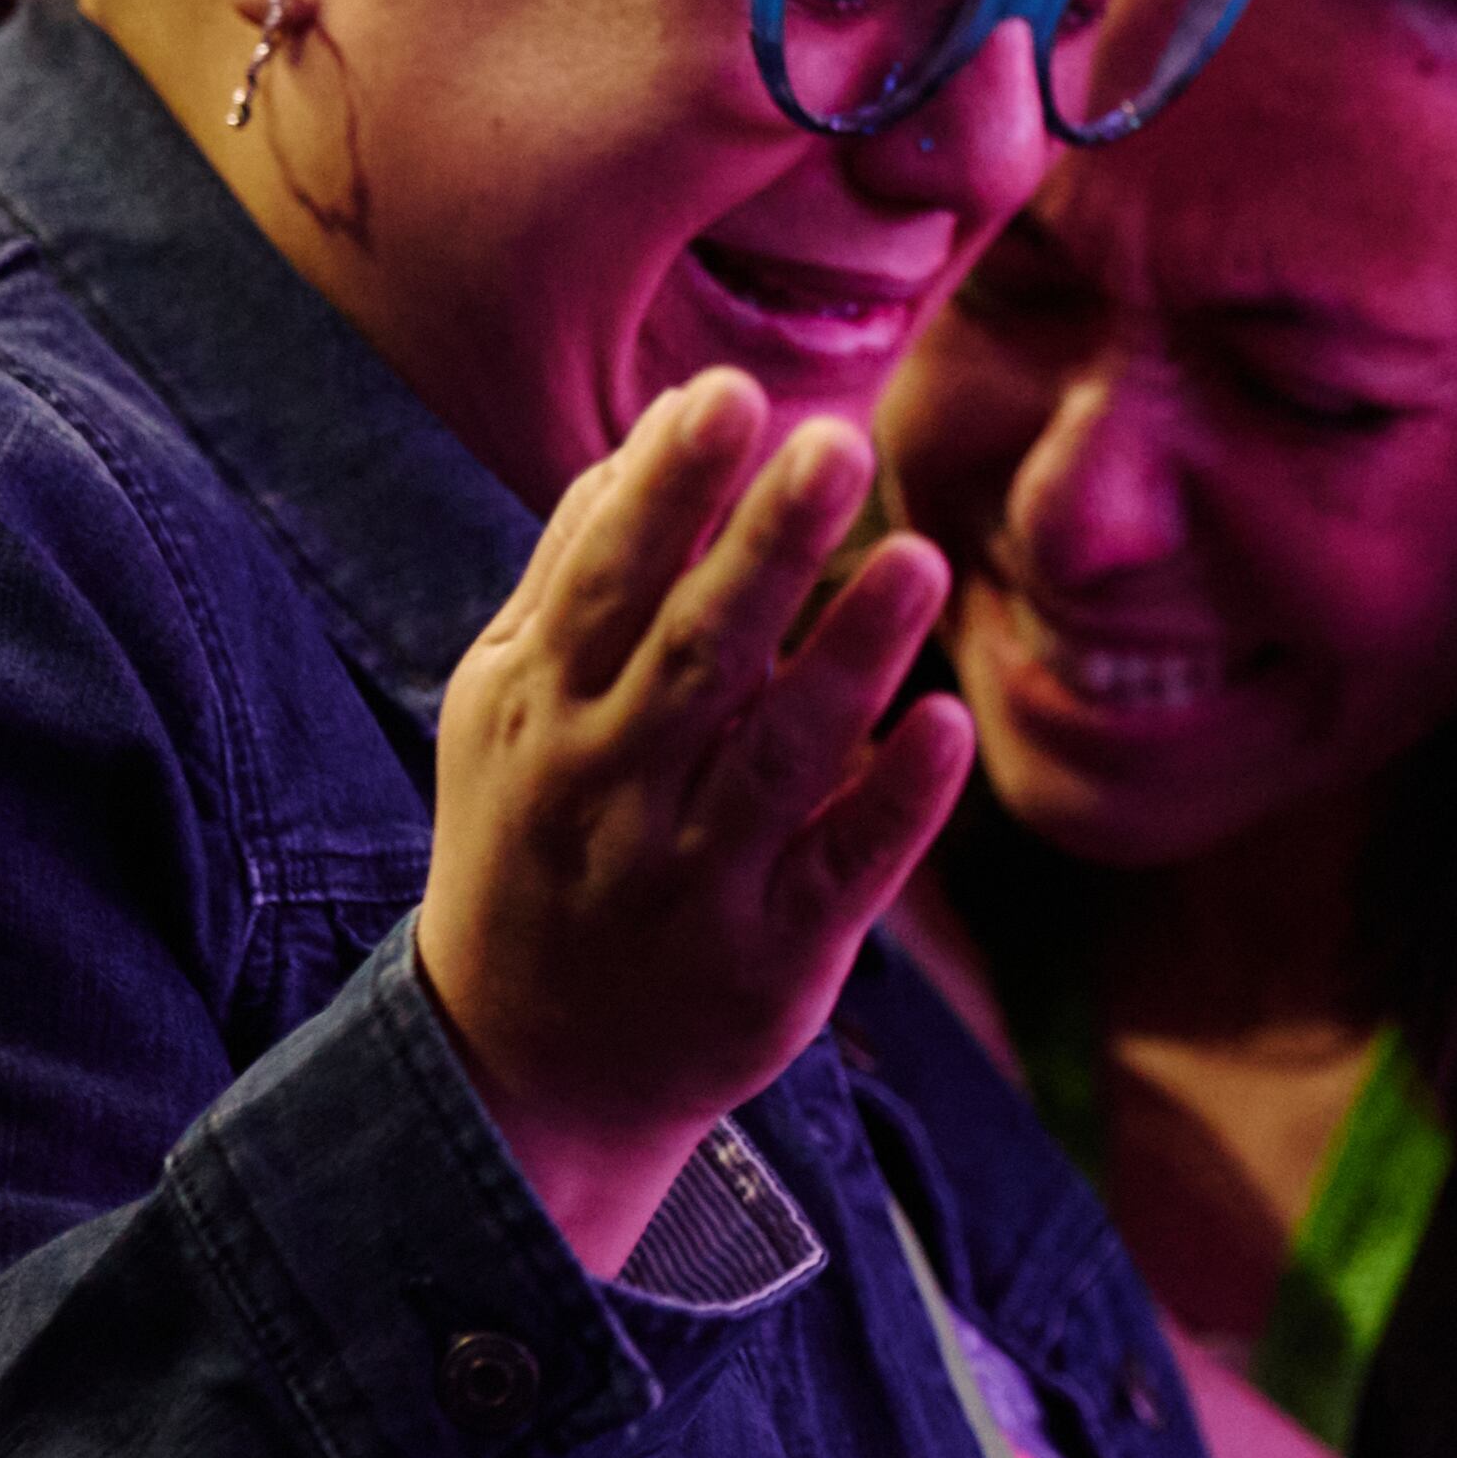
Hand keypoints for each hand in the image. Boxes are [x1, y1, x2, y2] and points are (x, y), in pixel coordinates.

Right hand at [416, 369, 973, 1272]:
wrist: (524, 1065)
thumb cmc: (534, 834)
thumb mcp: (509, 708)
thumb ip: (575, 573)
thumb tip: (654, 430)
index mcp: (541, 710)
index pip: (607, 581)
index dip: (669, 486)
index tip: (731, 392)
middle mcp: (610, 791)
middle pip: (699, 655)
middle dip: (767, 545)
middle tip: (841, 441)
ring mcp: (693, 881)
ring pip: (779, 758)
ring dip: (852, 656)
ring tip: (920, 558)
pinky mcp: (773, 959)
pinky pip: (842, 869)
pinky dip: (895, 800)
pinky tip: (947, 726)